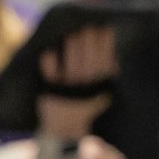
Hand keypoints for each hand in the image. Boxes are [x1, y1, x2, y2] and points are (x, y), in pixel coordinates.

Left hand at [36, 26, 115, 142]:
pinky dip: (49, 63)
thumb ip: (108, 69)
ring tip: (73, 36)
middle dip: (90, 42)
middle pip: (90, 63)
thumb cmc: (85, 103)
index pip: (107, 62)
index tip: (104, 28)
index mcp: (102, 88)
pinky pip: (50, 76)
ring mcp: (68, 93)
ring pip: (73, 67)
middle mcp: (87, 91)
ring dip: (73, 48)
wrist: (64, 130)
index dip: (106, 44)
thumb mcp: (102, 89)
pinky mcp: (50, 93)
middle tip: (88, 28)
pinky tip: (50, 52)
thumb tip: (109, 38)